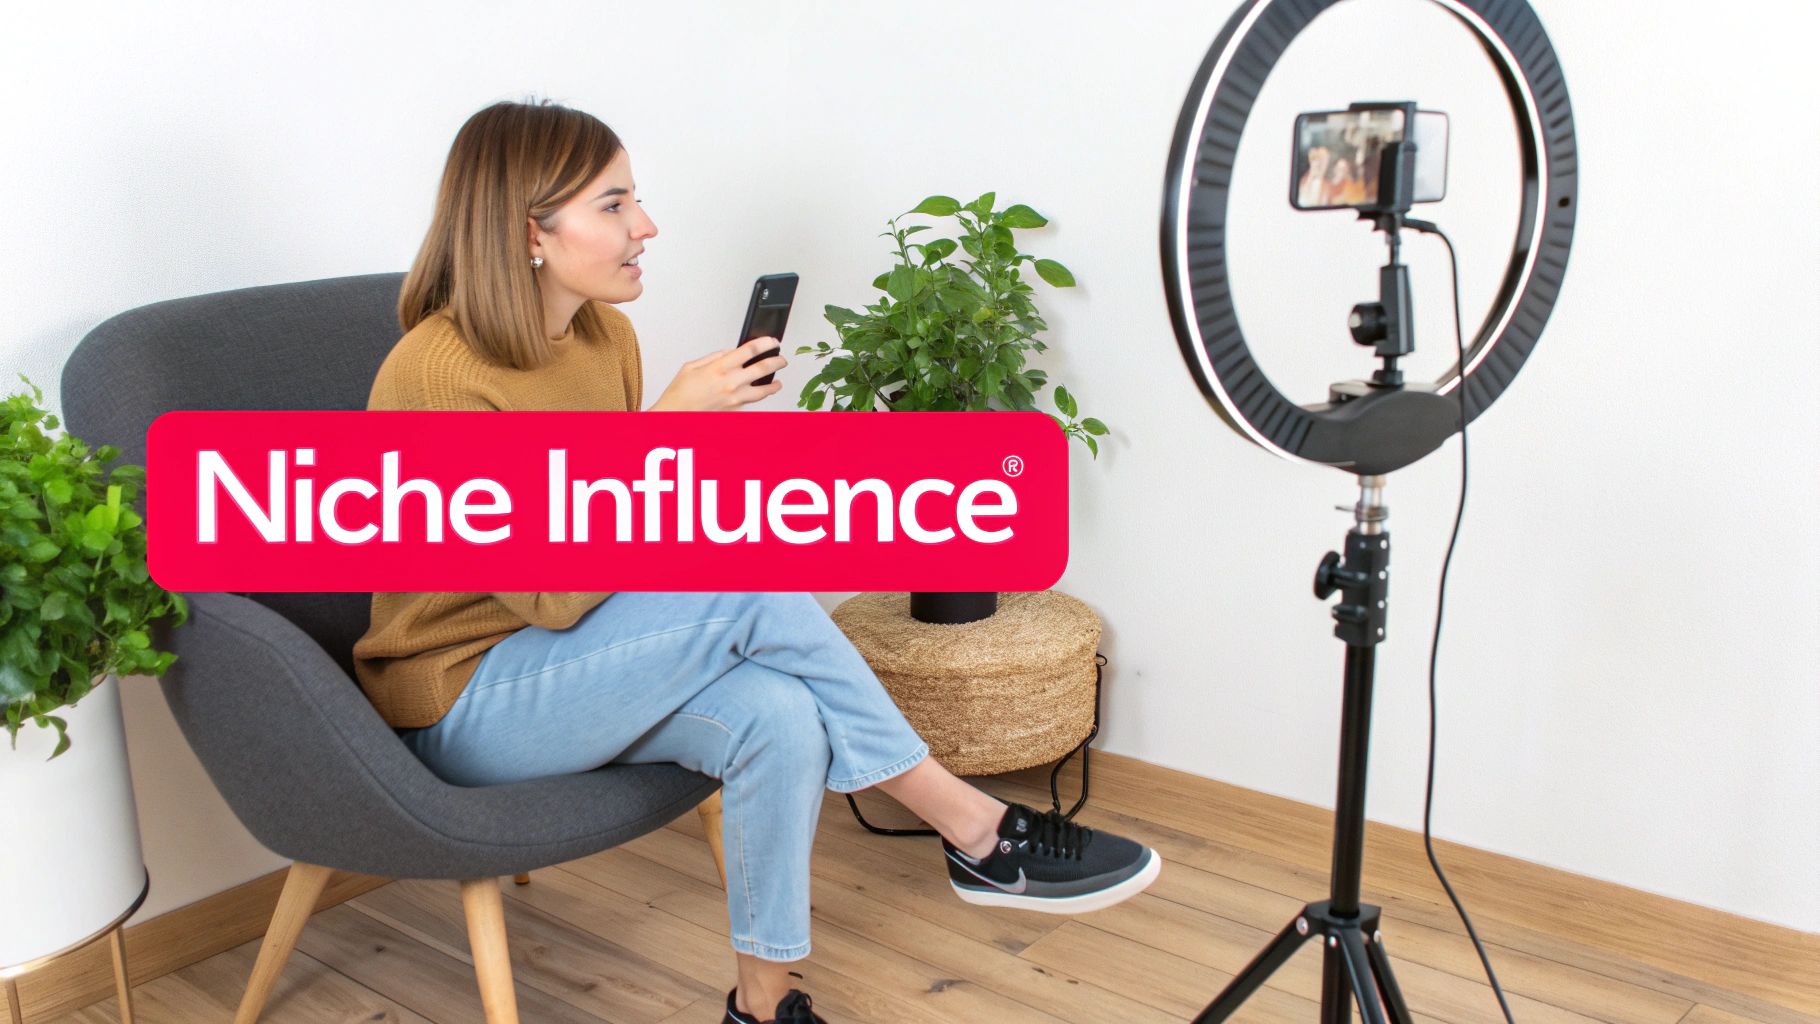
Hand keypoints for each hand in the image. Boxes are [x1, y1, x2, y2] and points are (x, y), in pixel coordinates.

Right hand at [650, 336, 787, 410]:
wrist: (676, 417)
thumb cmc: (680, 394)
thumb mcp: (691, 366)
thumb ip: (714, 357)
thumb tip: (730, 352)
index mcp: (719, 368)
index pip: (750, 350)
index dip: (765, 343)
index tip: (772, 341)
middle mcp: (730, 383)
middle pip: (763, 368)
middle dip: (777, 361)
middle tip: (781, 359)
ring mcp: (735, 398)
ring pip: (764, 390)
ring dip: (774, 384)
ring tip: (778, 380)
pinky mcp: (735, 410)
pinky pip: (753, 401)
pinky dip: (761, 395)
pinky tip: (763, 392)